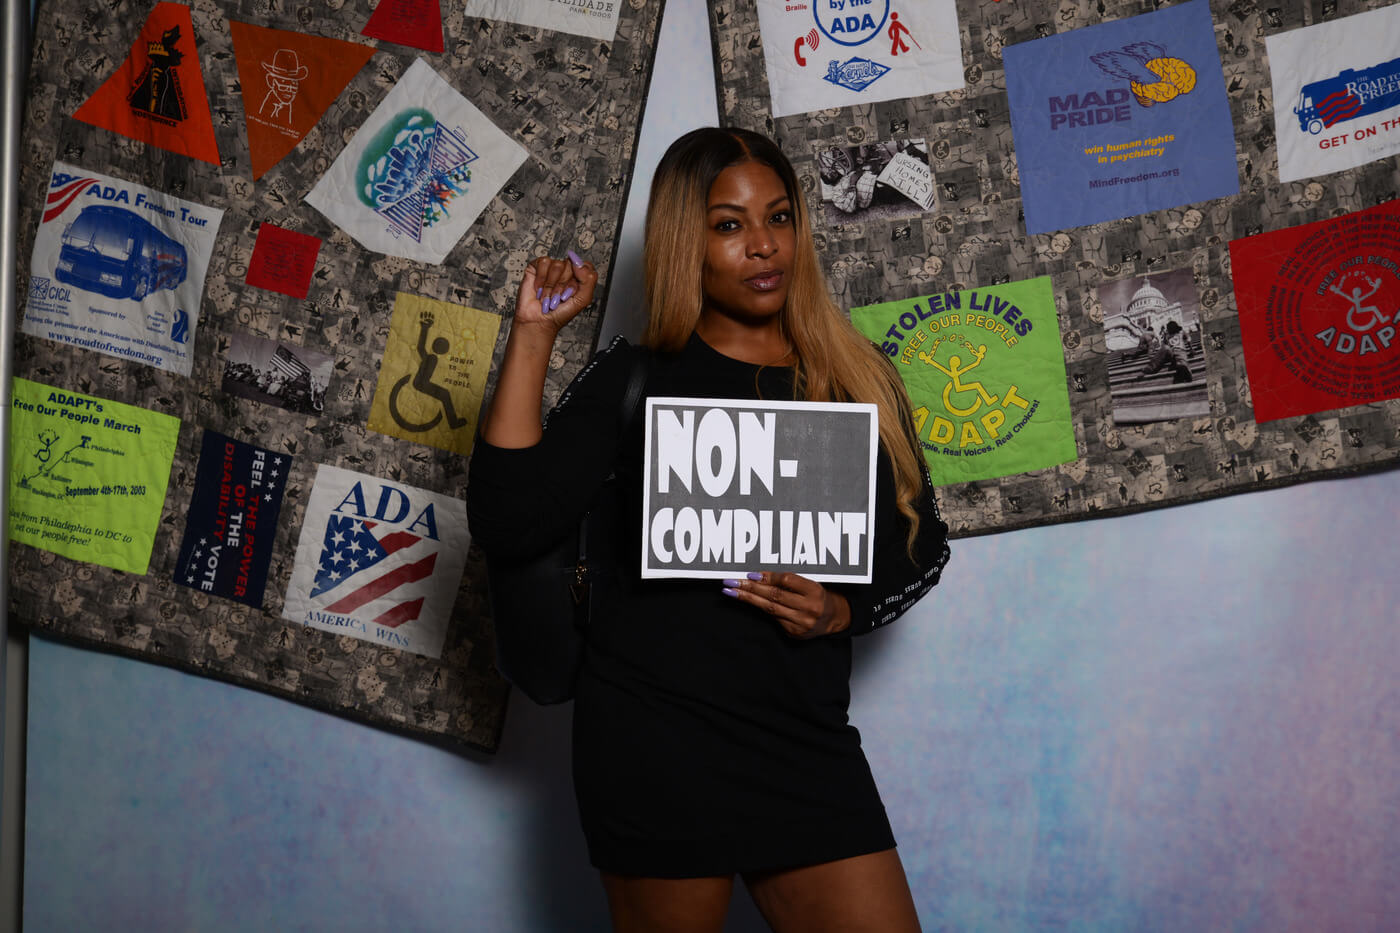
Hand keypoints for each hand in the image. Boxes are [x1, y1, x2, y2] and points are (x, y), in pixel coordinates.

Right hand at [516, 250, 597, 332]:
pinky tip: (539, 288)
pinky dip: (541, 279)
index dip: (579, 279)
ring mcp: (551, 268)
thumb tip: (579, 263)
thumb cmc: (560, 313)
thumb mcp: (583, 299)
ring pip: (557, 264)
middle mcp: (565, 271)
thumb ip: (589, 279)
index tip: (572, 292)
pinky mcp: (537, 267)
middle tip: (559, 297)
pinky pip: (543, 262)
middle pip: (570, 264)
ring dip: (551, 285)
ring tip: (548, 295)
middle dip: (563, 285)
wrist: (539, 321)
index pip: (585, 266)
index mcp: (578, 277)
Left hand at [722, 571, 850, 638]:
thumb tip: (758, 576)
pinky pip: (773, 618)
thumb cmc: (818, 596)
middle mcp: (808, 607)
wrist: (833, 618)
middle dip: (750, 587)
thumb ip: (788, 581)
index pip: (786, 581)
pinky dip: (760, 609)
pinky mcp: (794, 632)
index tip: (750, 574)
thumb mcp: (809, 583)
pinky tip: (748, 601)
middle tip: (731, 582)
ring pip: (769, 608)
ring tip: (731, 591)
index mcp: (814, 591)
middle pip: (774, 595)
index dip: (767, 577)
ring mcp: (801, 622)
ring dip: (748, 598)